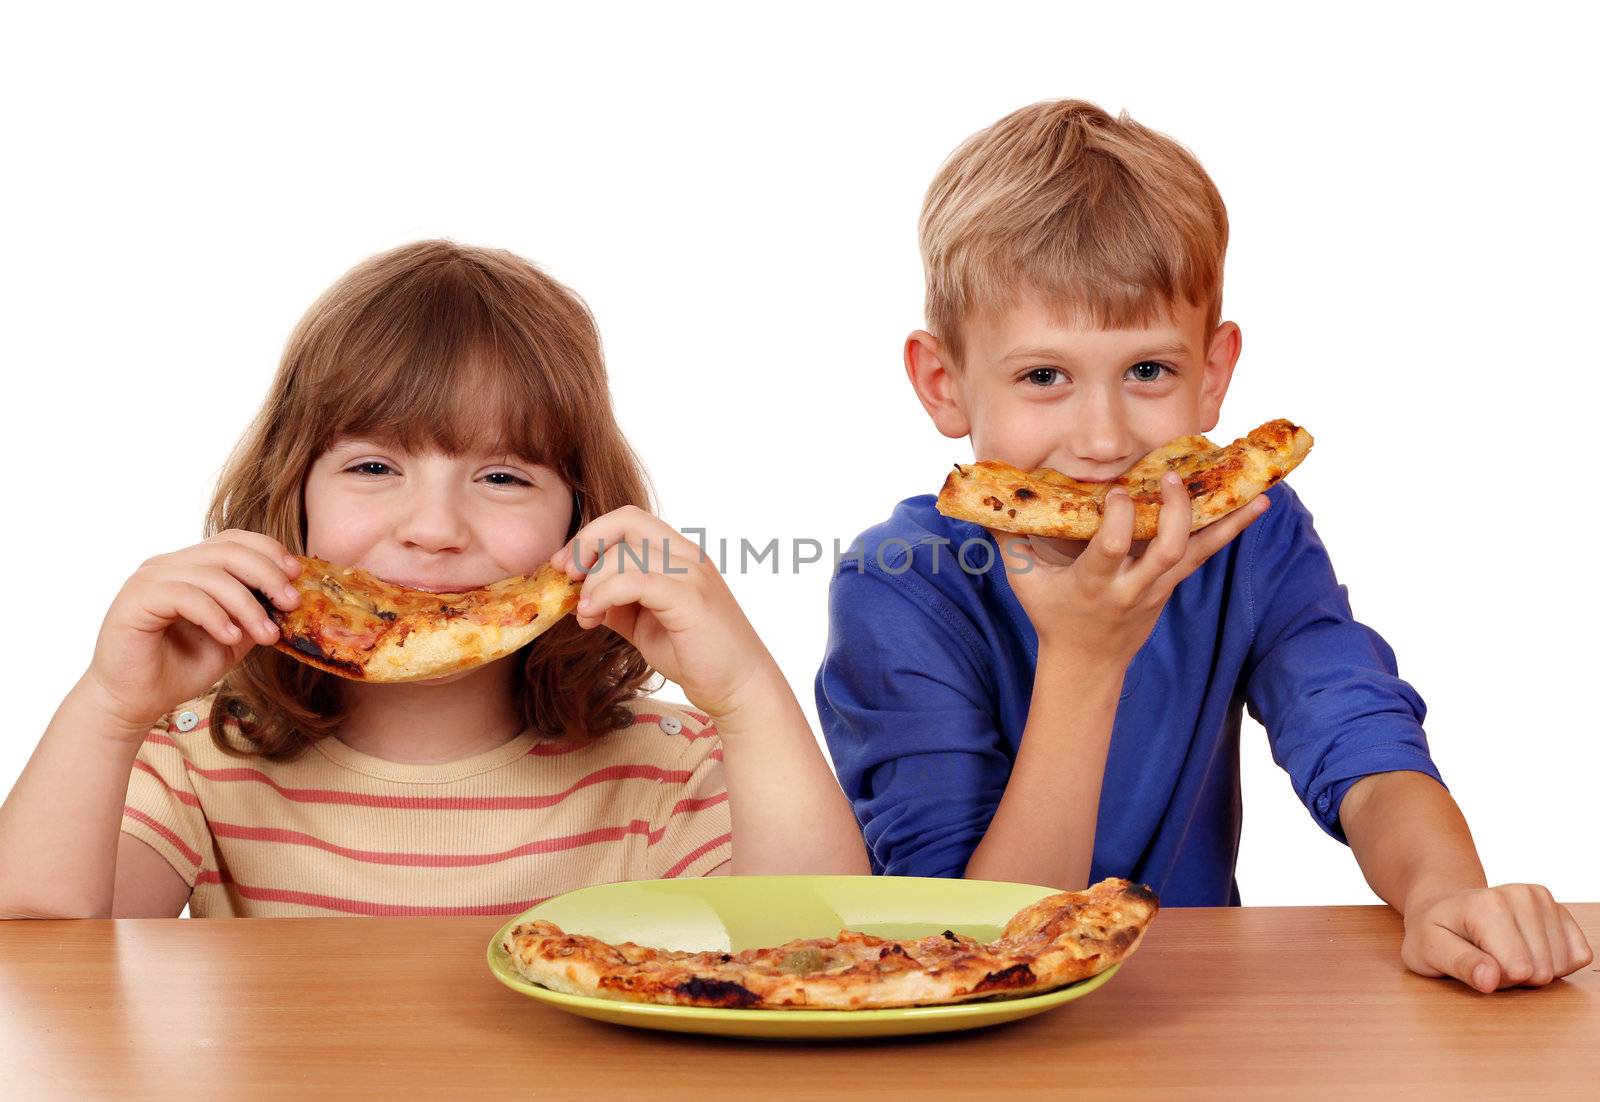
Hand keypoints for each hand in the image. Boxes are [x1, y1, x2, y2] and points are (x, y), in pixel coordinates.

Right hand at [85, 530, 303, 734]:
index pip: (234, 540)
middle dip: (268, 575)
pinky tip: (230, 637)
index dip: (269, 551)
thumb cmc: (180, 668)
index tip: (297, 576)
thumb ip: (255, 613)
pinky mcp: (135, 600)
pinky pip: (186, 596)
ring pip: (211, 575)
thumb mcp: (233, 638)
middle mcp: (168, 565)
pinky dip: (216, 616)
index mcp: (190, 566)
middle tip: (291, 604)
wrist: (135, 701)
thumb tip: (290, 598)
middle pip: (228, 551)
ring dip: (247, 605)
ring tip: (266, 635)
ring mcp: (149, 579)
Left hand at [550, 506, 774, 720]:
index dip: (590, 537)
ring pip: (625, 554)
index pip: (628, 520)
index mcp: (678, 554)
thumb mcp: (645, 623)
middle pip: (626, 521)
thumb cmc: (696, 654)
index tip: (566, 567)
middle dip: (585, 545)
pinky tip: (594, 616)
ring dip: (593, 583)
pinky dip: (605, 595)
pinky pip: (636, 581)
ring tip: (586, 616)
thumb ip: (617, 602)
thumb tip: (580, 596)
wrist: (739, 687)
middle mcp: (687, 556)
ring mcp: (692, 575)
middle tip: (568, 580)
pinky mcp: (690, 599)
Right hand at [986, 473, 1269, 663]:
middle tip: (1174, 478)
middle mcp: (1131, 587)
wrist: (1087, 662)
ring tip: (1255, 489)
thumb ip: (1008, 535)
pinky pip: (1206, 553)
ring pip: (1195, 553)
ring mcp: (1157, 587)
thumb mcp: (1022, 579)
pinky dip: (1231, 527)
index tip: (1118, 493)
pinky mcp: (1172, 583)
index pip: (1110, 551)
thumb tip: (986, 492)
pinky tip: (1258, 504)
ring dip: (1223, 521)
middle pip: (1164, 551)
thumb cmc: (1050, 613)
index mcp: (1093, 584)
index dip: (1117, 521)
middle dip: (1174, 514)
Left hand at [1402, 883, 1593, 991]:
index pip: (1518, 970)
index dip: (1496, 979)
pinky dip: (1556, 963)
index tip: (1473, 962)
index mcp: (1487, 905)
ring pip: (1561, 965)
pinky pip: (1579, 955)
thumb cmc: (1434, 932)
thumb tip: (1490, 980)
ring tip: (1502, 953)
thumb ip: (1460, 965)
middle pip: (1541, 970)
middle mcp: (1520, 895)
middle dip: (1514, 977)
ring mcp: (1542, 898)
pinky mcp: (1559, 908)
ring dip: (1533, 970)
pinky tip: (1527, 950)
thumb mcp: (1428, 951)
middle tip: (1486, 958)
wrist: (1444, 907)